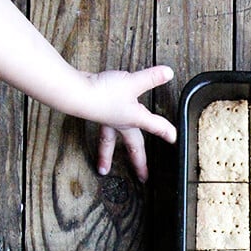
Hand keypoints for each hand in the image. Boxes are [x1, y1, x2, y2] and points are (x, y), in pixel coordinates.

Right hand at [84, 65, 176, 182]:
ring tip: (103, 169)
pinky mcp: (96, 112)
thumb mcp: (132, 83)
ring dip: (106, 156)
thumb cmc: (103, 92)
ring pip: (108, 142)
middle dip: (138, 162)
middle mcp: (120, 123)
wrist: (76, 93)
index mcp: (133, 119)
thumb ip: (151, 78)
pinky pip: (101, 129)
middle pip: (132, 147)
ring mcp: (107, 120)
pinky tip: (101, 128)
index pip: (155, 126)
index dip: (166, 132)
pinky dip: (101, 136)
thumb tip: (168, 73)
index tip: (173, 139)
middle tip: (142, 177)